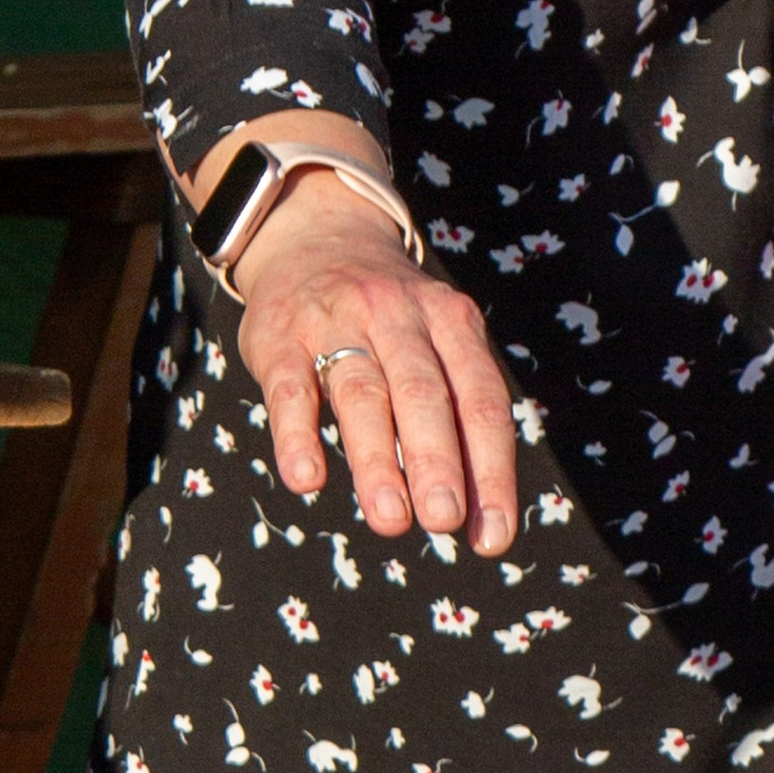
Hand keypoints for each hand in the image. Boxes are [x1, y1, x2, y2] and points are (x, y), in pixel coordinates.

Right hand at [192, 113, 515, 553]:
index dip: (491, 470)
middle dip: (437, 461)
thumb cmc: (391, 323)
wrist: (315, 235)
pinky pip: (290, 389)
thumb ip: (458, 418)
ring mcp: (336, 322)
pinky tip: (306, 479)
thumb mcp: (437, 343)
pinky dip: (297, 434)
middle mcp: (397, 316)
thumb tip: (483, 519)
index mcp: (451, 323)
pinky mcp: (280, 337)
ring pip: (362, 393)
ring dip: (378, 460)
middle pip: (423, 394)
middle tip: (444, 520)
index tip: (492, 536)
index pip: (481, 401)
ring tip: (391, 521)